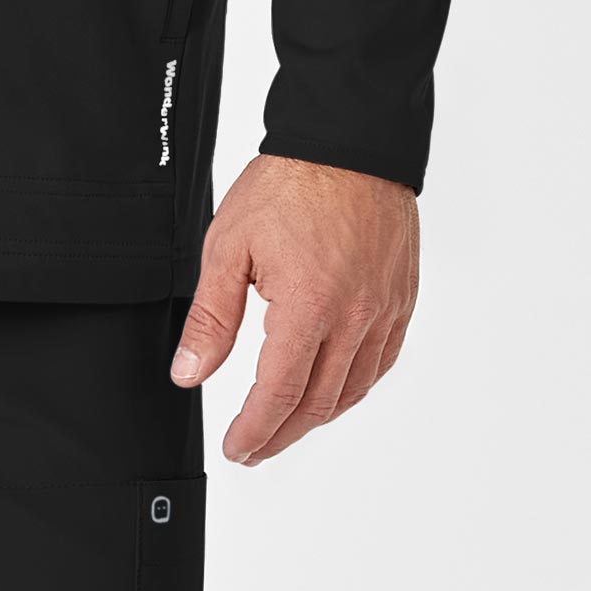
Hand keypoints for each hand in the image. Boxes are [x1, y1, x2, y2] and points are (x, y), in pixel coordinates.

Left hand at [169, 154, 418, 464]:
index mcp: (309, 307)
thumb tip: (190, 372)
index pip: (278, 394)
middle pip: (317, 403)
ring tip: (285, 425)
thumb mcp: (229, 244)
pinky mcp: (400, 300)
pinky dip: (353, 387)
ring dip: (316, 417)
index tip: (236, 447)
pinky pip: (380, 363)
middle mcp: (354, 318)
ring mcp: (383, 312)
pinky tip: (332, 389)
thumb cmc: (291, 182)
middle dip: (281, 434)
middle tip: (254, 446)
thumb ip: (211, 317)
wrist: (349, 142)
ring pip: (352, 390)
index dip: (254, 430)